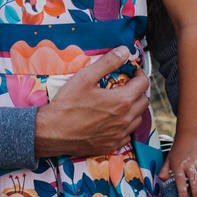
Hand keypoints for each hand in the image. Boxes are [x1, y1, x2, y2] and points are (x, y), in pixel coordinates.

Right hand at [34, 47, 149, 157]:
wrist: (52, 132)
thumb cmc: (67, 105)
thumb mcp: (85, 77)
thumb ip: (107, 62)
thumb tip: (124, 51)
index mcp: (121, 101)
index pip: (143, 84)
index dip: (139, 75)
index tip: (132, 72)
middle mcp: (124, 119)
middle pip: (144, 102)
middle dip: (138, 91)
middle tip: (126, 85)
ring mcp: (119, 134)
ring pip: (138, 118)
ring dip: (133, 108)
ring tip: (120, 102)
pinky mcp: (112, 145)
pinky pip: (128, 134)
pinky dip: (125, 125)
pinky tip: (113, 119)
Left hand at [159, 132, 196, 196]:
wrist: (191, 132)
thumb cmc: (179, 148)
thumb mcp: (169, 158)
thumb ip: (164, 170)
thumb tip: (161, 180)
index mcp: (179, 165)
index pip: (180, 180)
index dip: (182, 192)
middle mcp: (190, 164)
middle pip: (194, 181)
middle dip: (196, 193)